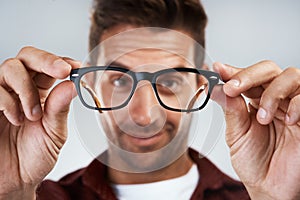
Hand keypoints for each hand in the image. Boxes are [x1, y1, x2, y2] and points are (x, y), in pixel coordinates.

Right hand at [0, 47, 78, 198]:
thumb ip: (60, 109)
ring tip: (33, 114)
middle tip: (62, 71)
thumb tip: (72, 85)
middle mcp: (22, 89)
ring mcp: (4, 94)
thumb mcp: (54, 133)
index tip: (75, 67)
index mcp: (43, 93)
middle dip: (47, 60)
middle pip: (29, 57)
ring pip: (11, 67)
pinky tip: (16, 119)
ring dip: (26, 87)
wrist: (13, 179)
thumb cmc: (34, 156)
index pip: (51, 67)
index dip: (62, 62)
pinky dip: (8, 101)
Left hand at [213, 61, 299, 199]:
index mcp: (254, 101)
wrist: (271, 188)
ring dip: (271, 93)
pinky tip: (286, 120)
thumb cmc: (254, 163)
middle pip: (268, 70)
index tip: (218, 69)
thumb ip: (231, 110)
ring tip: (262, 117)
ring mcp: (293, 106)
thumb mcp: (236, 135)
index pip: (247, 77)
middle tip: (233, 88)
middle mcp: (275, 100)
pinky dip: (296, 104)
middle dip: (248, 76)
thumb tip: (216, 87)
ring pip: (290, 76)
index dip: (233, 71)